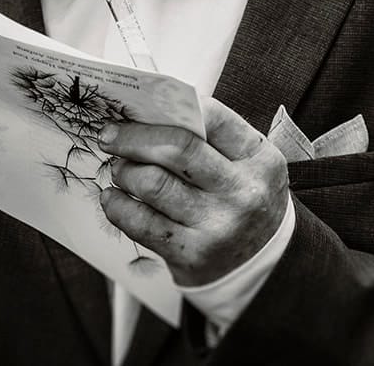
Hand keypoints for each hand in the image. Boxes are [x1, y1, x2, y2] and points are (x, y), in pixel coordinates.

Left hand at [97, 97, 287, 286]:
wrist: (264, 265)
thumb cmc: (244, 201)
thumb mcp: (248, 164)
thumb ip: (211, 138)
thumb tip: (150, 114)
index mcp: (259, 159)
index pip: (212, 118)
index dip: (171, 107)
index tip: (141, 108)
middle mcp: (241, 192)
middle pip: (176, 148)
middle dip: (133, 137)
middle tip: (110, 135)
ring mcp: (217, 226)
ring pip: (152, 184)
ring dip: (124, 171)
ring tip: (120, 169)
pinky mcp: (191, 254)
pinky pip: (140, 223)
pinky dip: (117, 206)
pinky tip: (113, 198)